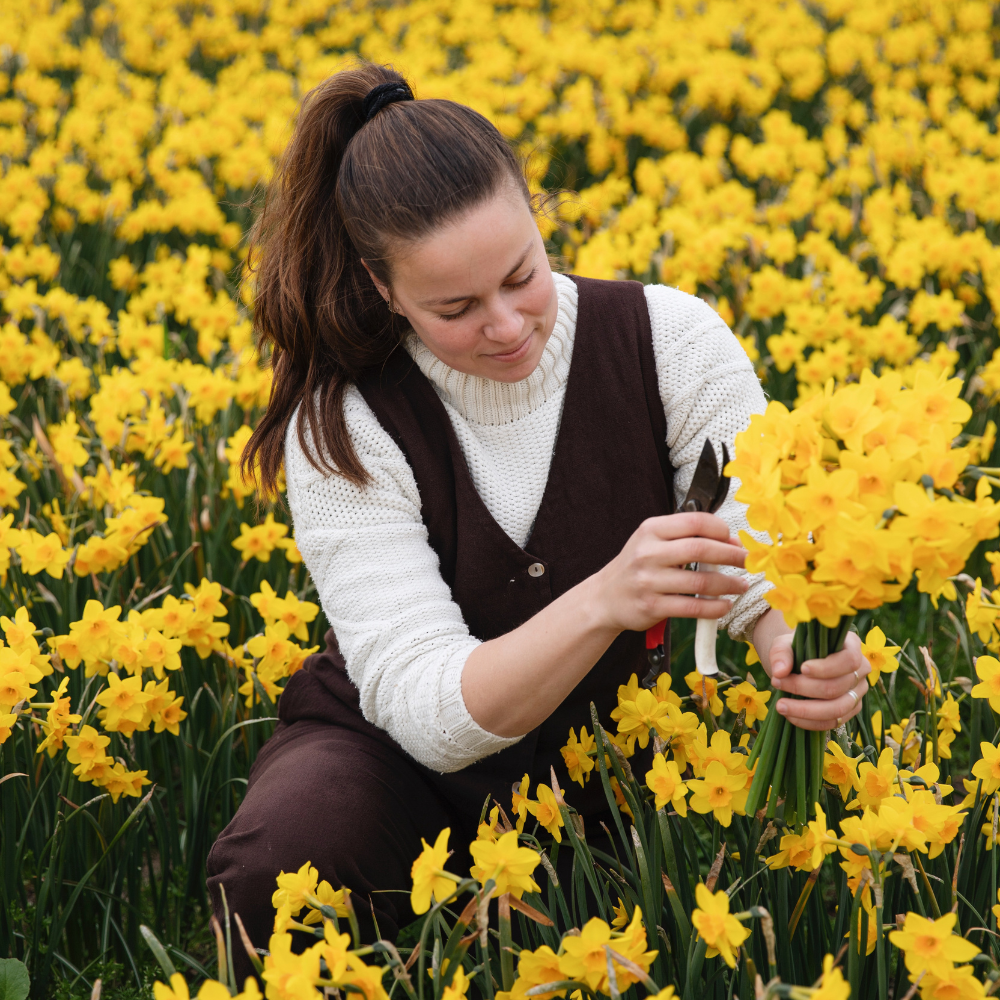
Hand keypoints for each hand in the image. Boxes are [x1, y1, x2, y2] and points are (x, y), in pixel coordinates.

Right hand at [590, 512, 747, 632]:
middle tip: (748, 561)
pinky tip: (724, 605)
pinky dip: (715, 608)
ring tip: (741, 585)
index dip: (721, 530)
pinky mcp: (652, 607)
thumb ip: (684, 536)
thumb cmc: (637, 567)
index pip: (695, 522)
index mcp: (651, 530)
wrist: (605, 598)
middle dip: (732, 556)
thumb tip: (729, 541)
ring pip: (701, 583)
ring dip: (729, 584)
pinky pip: (693, 608)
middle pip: (701, 550)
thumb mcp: (651, 542)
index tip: (734, 540)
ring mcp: (649, 581)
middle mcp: (648, 553)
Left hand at [767, 630, 868, 730]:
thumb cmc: (794, 650)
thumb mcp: (784, 644)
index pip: (849, 660)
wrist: (796, 664)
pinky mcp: (849, 711)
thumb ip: (781, 653)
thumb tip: (779, 671)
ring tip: (780, 705)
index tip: (802, 668)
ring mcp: (857, 692)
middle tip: (776, 683)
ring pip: (837, 708)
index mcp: (851, 646)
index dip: (827, 668)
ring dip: (806, 710)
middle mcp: (861, 670)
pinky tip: (789, 715)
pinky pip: (832, 722)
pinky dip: (809, 721)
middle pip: (839, 686)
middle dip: (805, 688)